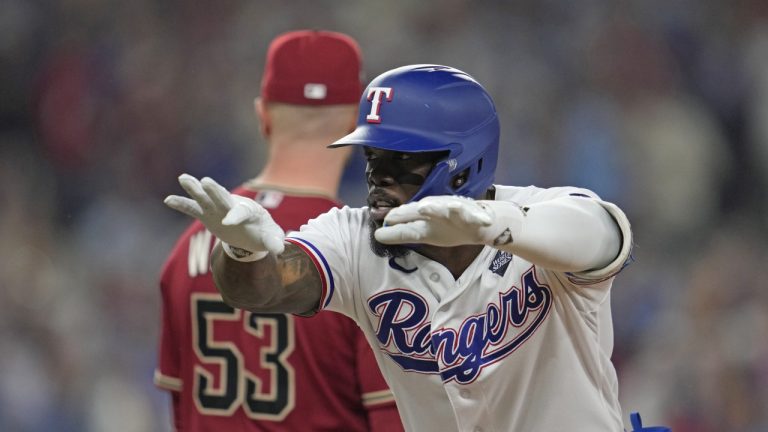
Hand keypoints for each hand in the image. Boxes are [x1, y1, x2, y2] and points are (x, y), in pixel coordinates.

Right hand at [164, 174, 284, 255]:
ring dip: (195, 189)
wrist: (252, 233)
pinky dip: (182, 204)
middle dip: (215, 191)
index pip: (242, 211)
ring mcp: (218, 209)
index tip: (227, 222)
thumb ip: (274, 242)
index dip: (235, 216)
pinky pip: (193, 209)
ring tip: (183, 178)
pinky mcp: (207, 215)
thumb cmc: (263, 233)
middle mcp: (232, 206)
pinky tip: (168, 200)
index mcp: (249, 211)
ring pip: (206, 198)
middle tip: (206, 181)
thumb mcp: (271, 238)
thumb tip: (279, 249)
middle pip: (223, 197)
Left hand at [374, 196, 502, 246]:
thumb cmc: (447, 227)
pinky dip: (480, 218)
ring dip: (452, 207)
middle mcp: (441, 208)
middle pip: (431, 206)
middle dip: (426, 207)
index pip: (411, 215)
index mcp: (426, 213)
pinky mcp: (476, 216)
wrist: (478, 224)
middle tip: (421, 208)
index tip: (390, 220)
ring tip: (452, 207)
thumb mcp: (423, 232)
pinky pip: (479, 218)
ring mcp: (459, 211)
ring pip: (455, 207)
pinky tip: (482, 221)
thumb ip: (402, 233)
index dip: (402, 217)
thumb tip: (378, 234)